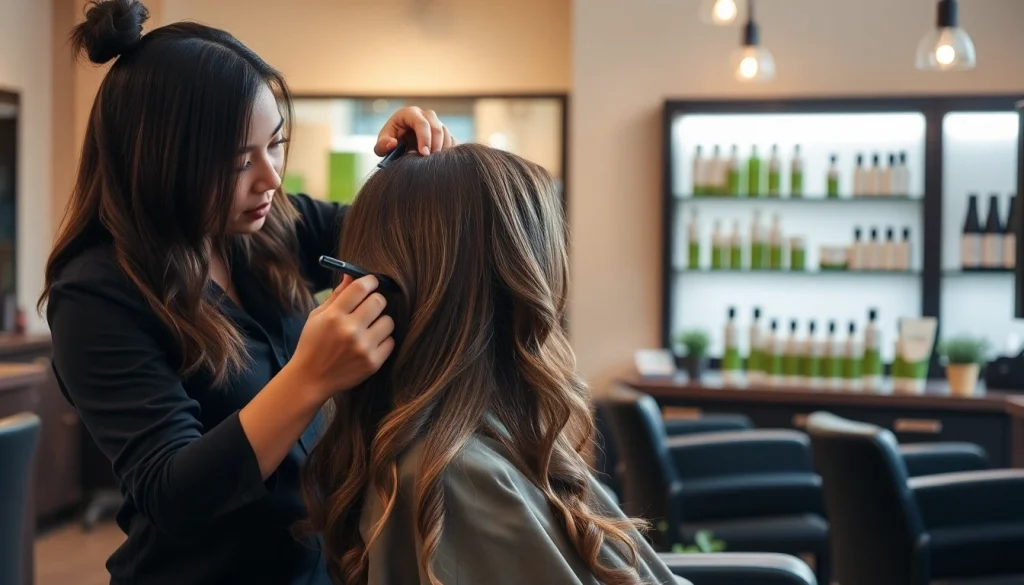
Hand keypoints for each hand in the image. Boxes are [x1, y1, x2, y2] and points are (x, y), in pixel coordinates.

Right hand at [290, 275, 395, 400]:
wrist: (311, 379)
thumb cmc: (313, 344)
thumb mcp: (317, 316)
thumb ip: (337, 295)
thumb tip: (352, 276)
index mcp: (334, 316)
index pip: (361, 287)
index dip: (370, 281)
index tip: (372, 282)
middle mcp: (349, 330)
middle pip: (379, 301)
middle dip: (375, 301)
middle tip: (369, 307)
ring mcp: (363, 347)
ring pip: (388, 321)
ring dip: (380, 322)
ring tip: (368, 329)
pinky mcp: (372, 363)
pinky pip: (390, 341)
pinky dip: (382, 341)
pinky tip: (369, 344)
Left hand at [374, 106, 456, 157]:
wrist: (400, 145)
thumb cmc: (389, 143)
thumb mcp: (381, 146)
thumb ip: (382, 145)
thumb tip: (392, 143)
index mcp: (409, 113)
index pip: (421, 123)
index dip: (424, 138)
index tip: (424, 154)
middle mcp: (425, 115)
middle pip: (436, 126)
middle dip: (436, 144)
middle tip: (431, 160)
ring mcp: (436, 122)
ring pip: (445, 133)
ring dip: (442, 148)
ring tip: (434, 162)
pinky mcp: (444, 132)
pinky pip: (451, 140)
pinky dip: (449, 150)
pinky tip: (442, 161)